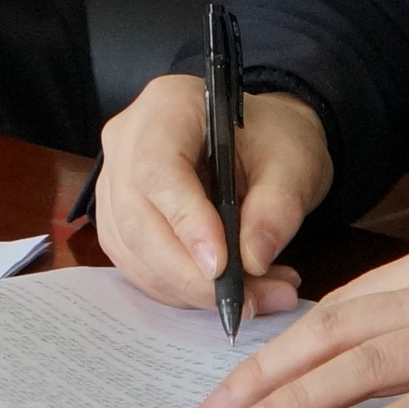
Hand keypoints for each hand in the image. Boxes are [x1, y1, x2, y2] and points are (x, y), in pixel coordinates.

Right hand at [97, 73, 328, 320]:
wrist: (261, 142)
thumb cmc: (273, 140)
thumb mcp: (294, 163)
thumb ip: (278, 207)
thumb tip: (252, 259)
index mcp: (166, 106)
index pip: (158, 169)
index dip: (185, 221)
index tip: (223, 267)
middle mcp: (126, 142)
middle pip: (137, 218)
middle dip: (190, 273)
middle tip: (248, 301)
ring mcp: (114, 182)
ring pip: (134, 251)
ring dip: (190, 289)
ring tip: (257, 297)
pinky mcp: (119, 221)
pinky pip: (138, 266)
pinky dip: (181, 291)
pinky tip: (227, 291)